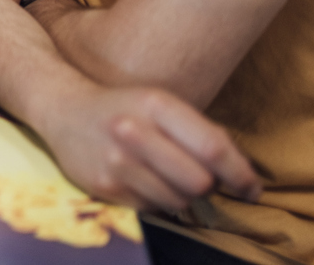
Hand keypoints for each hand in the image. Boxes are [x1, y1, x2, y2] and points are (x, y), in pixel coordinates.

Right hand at [40, 83, 261, 213]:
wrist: (62, 109)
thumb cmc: (124, 107)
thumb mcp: (161, 104)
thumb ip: (200, 132)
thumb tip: (241, 174)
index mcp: (155, 104)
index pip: (213, 149)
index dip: (241, 174)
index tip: (251, 188)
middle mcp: (133, 131)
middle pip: (200, 182)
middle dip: (210, 187)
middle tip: (203, 180)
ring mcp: (116, 161)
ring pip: (178, 201)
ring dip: (183, 196)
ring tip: (169, 177)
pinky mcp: (103, 185)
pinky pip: (151, 209)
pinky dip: (156, 200)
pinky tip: (145, 181)